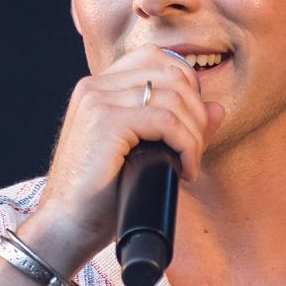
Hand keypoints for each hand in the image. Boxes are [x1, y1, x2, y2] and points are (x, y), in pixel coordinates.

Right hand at [21, 47, 223, 274]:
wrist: (67, 226)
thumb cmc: (101, 198)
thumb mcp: (146, 156)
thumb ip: (181, 128)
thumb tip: (218, 109)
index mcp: (100, 87)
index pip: (157, 59)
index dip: (187, 88)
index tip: (190, 128)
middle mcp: (96, 85)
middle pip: (172, 72)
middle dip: (197, 113)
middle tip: (193, 151)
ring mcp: (98, 100)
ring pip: (174, 96)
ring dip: (194, 134)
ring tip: (188, 164)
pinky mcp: (106, 122)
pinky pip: (166, 121)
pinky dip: (186, 146)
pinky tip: (183, 170)